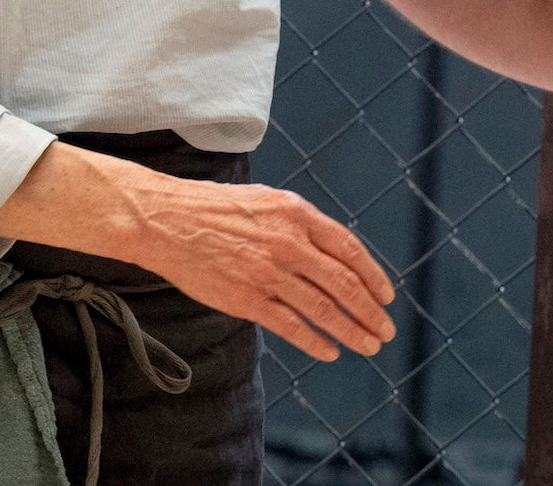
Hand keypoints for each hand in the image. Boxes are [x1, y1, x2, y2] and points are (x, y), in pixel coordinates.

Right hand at [135, 175, 396, 362]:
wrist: (166, 219)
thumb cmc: (214, 208)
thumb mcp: (267, 200)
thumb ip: (301, 224)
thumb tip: (333, 250)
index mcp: (297, 214)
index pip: (349, 250)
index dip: (373, 276)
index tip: (386, 296)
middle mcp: (289, 244)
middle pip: (344, 284)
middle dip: (370, 311)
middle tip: (385, 329)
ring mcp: (269, 273)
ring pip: (324, 309)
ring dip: (352, 330)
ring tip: (367, 344)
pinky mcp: (247, 299)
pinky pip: (291, 326)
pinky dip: (315, 341)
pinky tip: (330, 350)